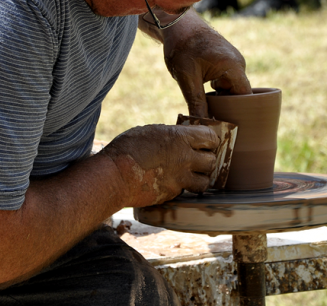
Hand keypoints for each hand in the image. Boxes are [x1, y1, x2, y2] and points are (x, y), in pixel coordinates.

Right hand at [100, 124, 217, 206]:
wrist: (114, 177)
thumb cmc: (127, 149)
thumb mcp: (150, 132)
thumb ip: (170, 135)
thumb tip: (179, 138)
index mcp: (180, 138)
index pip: (211, 137)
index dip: (210, 140)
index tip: (206, 142)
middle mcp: (185, 159)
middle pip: (211, 161)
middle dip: (206, 160)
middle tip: (198, 159)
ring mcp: (180, 179)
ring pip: (204, 182)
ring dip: (200, 178)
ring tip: (190, 174)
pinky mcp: (172, 194)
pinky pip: (185, 191)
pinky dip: (182, 188)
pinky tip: (171, 182)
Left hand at [162, 15, 251, 116]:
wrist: (176, 23)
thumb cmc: (181, 47)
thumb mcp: (187, 78)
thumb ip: (196, 103)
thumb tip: (200, 126)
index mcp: (234, 66)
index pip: (245, 97)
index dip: (239, 113)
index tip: (228, 125)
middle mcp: (238, 63)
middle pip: (238, 94)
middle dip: (227, 108)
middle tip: (215, 122)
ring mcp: (233, 60)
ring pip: (230, 88)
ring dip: (220, 98)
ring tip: (208, 111)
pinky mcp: (225, 60)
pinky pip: (225, 80)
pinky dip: (217, 90)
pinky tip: (205, 97)